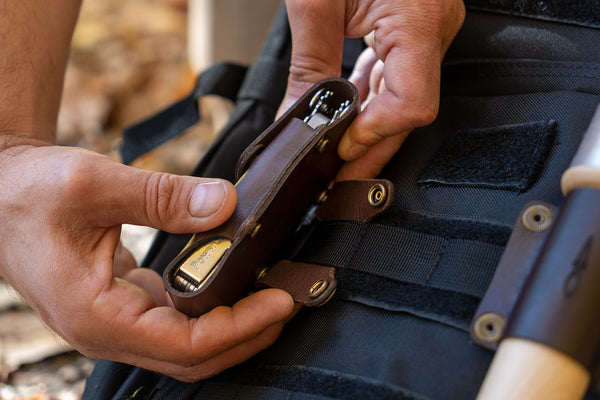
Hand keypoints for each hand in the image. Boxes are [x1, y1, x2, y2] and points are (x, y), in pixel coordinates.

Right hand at [0, 136, 293, 381]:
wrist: (0, 193)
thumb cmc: (29, 193)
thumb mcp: (92, 184)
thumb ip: (161, 197)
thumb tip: (225, 204)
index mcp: (96, 314)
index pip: (185, 345)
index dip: (240, 327)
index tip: (280, 301)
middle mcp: (107, 329)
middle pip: (194, 357)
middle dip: (248, 333)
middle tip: (290, 300)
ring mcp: (117, 321)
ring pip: (187, 345)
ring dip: (234, 325)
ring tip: (273, 293)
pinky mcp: (125, 305)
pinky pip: (177, 322)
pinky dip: (212, 310)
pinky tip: (234, 283)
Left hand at [281, 0, 464, 178]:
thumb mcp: (316, 1)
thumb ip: (308, 65)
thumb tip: (296, 119)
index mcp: (418, 20)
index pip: (411, 103)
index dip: (374, 134)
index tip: (341, 147)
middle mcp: (434, 29)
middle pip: (406, 112)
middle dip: (369, 149)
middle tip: (337, 178)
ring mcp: (428, 31)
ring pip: (401, 98)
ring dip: (367, 127)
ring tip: (336, 154)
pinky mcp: (415, 29)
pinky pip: (396, 76)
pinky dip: (369, 98)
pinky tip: (347, 115)